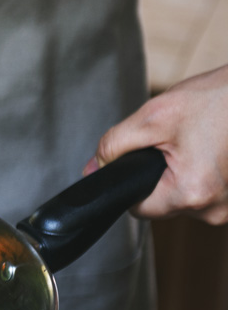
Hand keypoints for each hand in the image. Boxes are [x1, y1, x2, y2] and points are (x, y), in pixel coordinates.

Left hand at [86, 64, 227, 223]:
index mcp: (192, 194)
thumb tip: (93, 169)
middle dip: (160, 174)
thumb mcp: (153, 117)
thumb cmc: (219, 99)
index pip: (139, 209)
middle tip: (174, 141)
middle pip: (164, 204)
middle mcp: (216, 210)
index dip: (131, 183)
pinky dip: (203, 172)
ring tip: (197, 140)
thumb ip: (115, 146)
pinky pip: (208, 192)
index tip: (140, 160)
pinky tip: (211, 148)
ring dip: (183, 173)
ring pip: (186, 197)